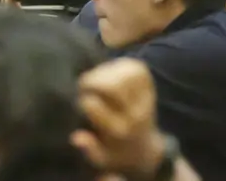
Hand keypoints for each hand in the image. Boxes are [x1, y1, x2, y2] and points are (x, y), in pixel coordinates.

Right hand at [71, 58, 166, 179]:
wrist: (145, 147)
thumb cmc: (115, 151)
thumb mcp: (101, 158)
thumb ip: (89, 149)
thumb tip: (76, 137)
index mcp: (120, 131)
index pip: (93, 105)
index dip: (82, 100)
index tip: (79, 103)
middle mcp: (136, 115)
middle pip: (111, 86)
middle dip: (91, 82)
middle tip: (83, 86)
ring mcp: (146, 98)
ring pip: (122, 74)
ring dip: (103, 73)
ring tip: (96, 80)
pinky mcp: (150, 85)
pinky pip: (135, 68)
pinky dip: (119, 66)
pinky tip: (110, 74)